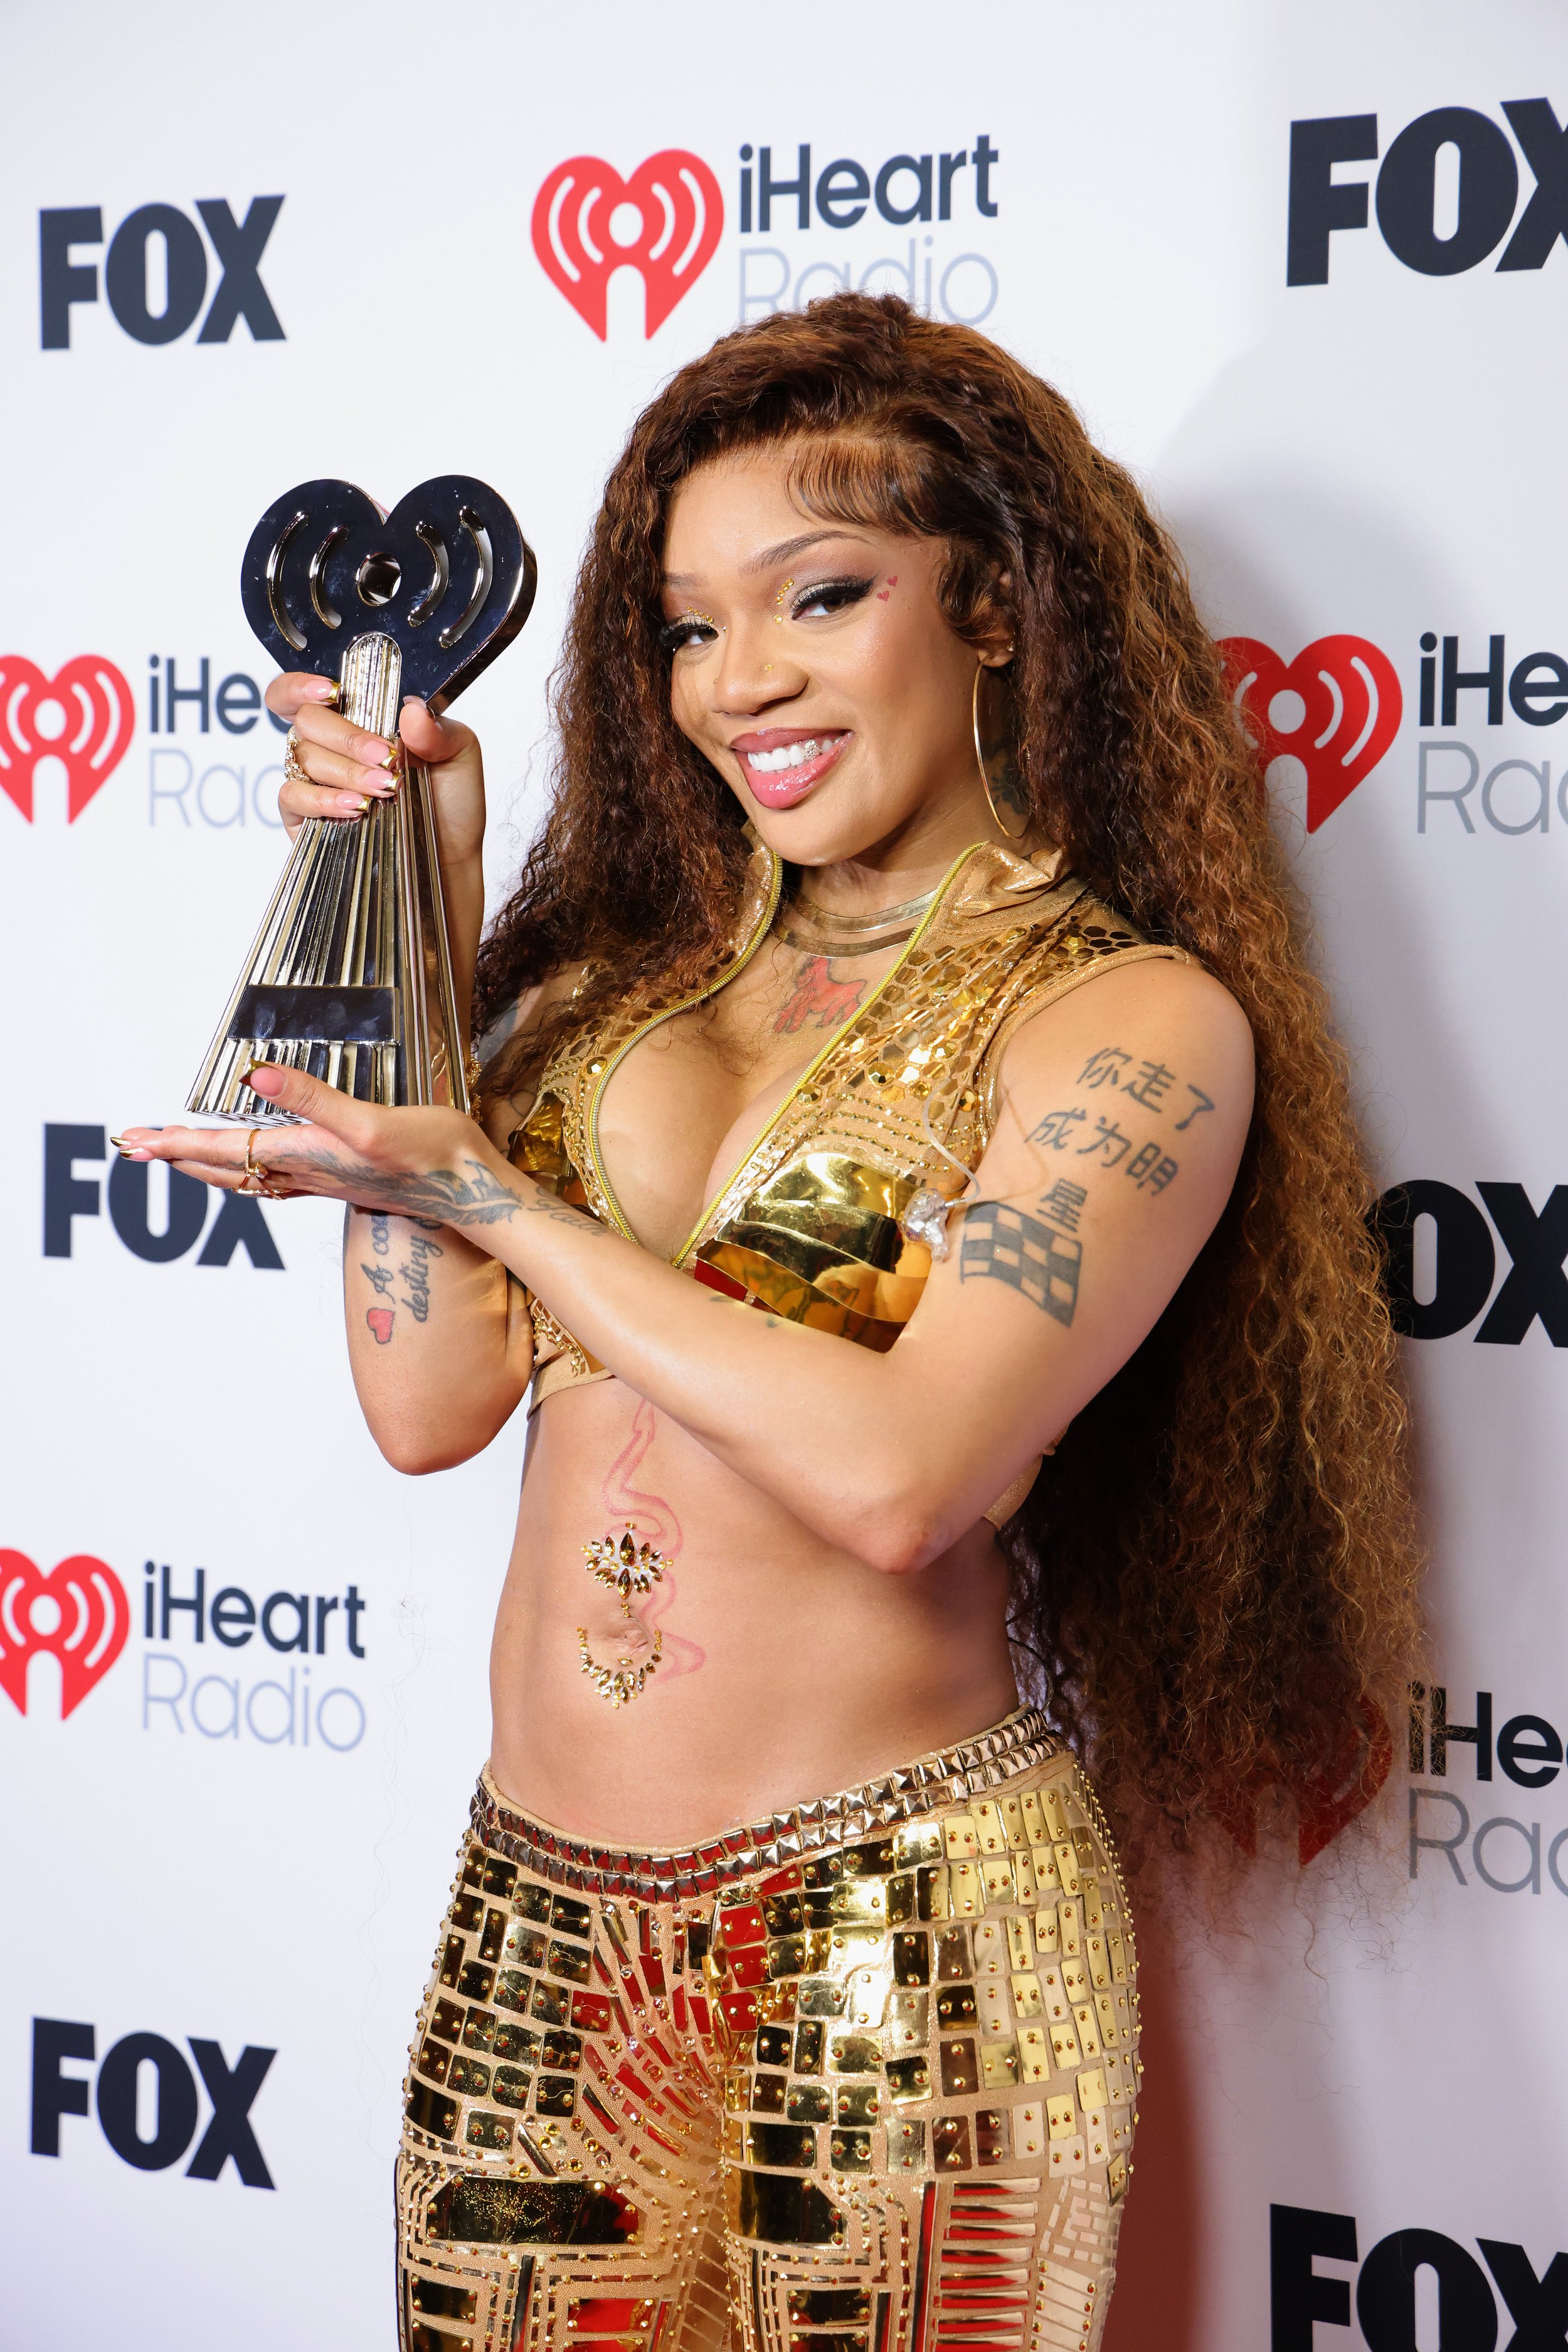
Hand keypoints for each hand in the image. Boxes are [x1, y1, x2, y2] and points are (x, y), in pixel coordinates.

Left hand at [115, 1064, 520, 1227]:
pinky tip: (255, 1171)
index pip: (226, 1149)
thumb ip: (311, 1099)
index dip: (178, 1143)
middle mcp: (307, 1172)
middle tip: (134, 1147)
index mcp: (307, 1154)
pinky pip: (277, 1182)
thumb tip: (254, 1079)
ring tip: (177, 1157)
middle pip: (225, 1170)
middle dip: (177, 1157)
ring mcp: (324, 1181)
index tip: (136, 1139)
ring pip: (247, 1178)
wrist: (474, 1193)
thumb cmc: (433, 1155)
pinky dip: (249, 1174)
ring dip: (206, 1168)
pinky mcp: (344, 1180)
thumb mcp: (371, 1119)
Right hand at [267, 669, 487, 1004]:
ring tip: (384, 790)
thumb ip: (439, 730)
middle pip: (307, 720)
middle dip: (349, 737)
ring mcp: (315, 783)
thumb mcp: (461, 759)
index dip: (303, 685)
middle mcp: (330, 749)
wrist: (449, 866)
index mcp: (358, 722)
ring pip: (304, 757)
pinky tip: (355, 808)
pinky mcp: (304, 820)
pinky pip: (292, 796)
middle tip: (386, 759)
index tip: (332, 692)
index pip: (306, 693)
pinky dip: (323, 798)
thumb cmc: (450, 810)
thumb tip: (411, 710)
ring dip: (346, 770)